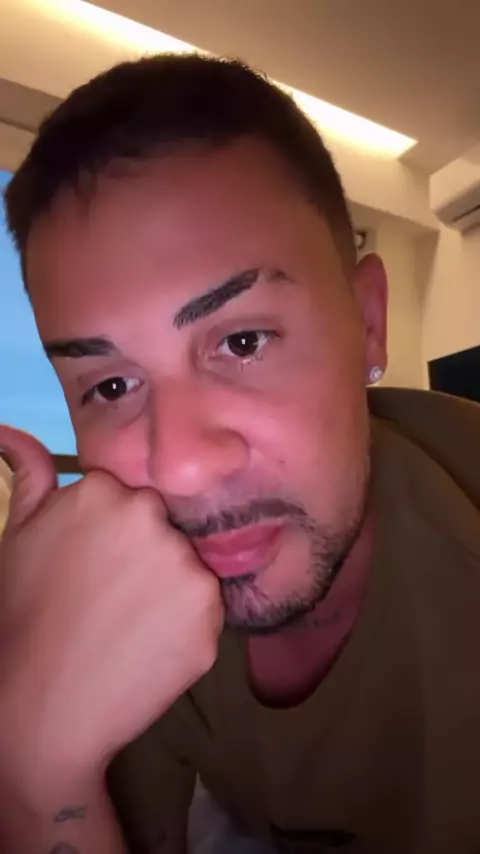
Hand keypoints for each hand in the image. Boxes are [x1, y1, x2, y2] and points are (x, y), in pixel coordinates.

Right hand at [0, 426, 222, 802]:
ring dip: (167, 588)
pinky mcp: (211, 615)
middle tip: (110, 597)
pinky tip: (148, 644)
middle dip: (144, 554)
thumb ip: (31, 473)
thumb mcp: (18, 533)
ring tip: (128, 623)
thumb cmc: (23, 615)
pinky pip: (205, 608)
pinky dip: (184, 625)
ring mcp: (187, 567)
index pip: (128, 498)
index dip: (111, 536)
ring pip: (187, 566)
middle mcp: (154, 519)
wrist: (42, 706)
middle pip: (162, 527)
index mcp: (107, 492)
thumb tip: (7, 430)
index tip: (93, 566)